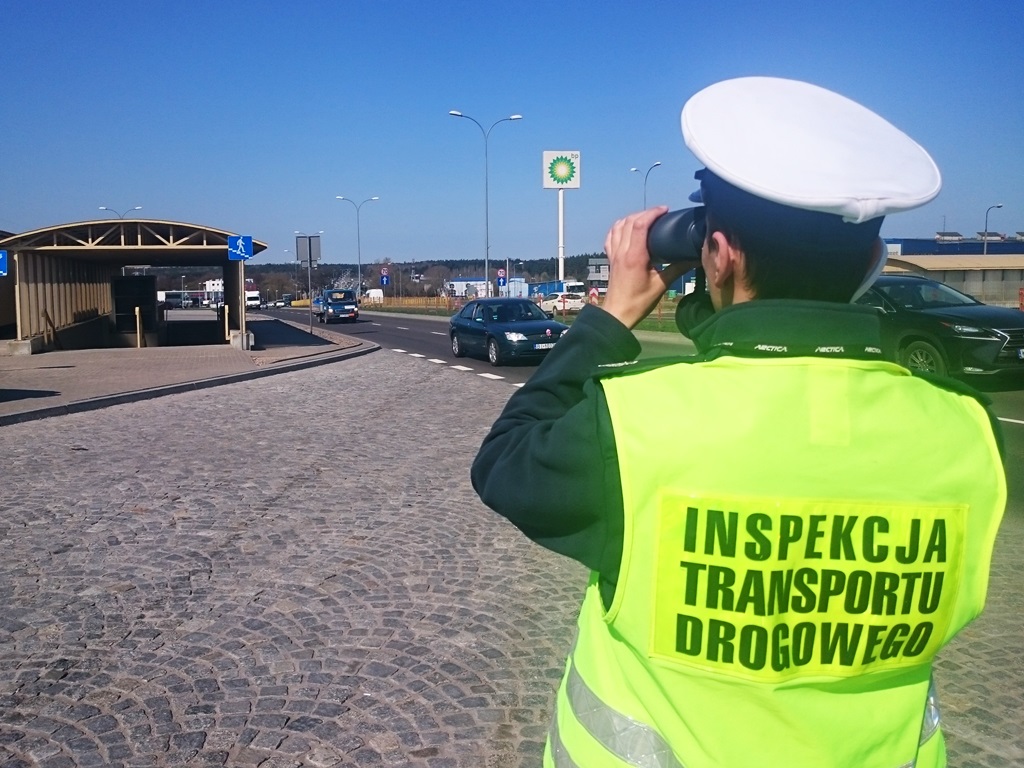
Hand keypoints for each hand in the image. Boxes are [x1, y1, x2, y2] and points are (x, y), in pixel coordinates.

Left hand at [602, 207, 694, 328]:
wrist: (617, 314)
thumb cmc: (638, 302)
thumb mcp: (661, 286)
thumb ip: (677, 269)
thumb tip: (693, 258)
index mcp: (634, 257)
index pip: (640, 225)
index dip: (652, 213)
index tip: (665, 210)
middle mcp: (622, 252)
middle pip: (629, 221)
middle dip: (645, 213)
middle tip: (659, 214)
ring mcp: (614, 255)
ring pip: (618, 226)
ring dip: (631, 218)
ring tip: (645, 218)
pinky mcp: (611, 259)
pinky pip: (611, 237)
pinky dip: (618, 227)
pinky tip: (626, 228)